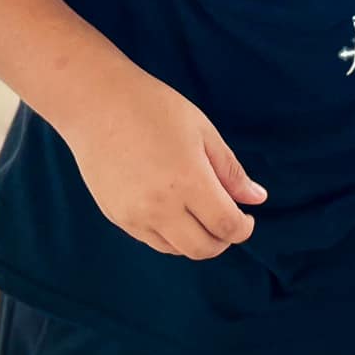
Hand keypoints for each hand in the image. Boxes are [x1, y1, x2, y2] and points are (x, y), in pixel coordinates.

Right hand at [60, 67, 267, 259]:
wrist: (96, 104)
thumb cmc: (153, 108)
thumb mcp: (203, 131)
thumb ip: (230, 171)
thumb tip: (257, 198)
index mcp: (189, 181)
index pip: (226, 226)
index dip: (243, 229)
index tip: (247, 219)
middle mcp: (161, 207)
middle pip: (203, 249)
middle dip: (223, 240)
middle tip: (227, 220)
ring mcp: (135, 216)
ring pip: (177, 250)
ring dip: (196, 240)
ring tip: (200, 214)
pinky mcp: (116, 217)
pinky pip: (151, 241)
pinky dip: (171, 236)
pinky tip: (174, 211)